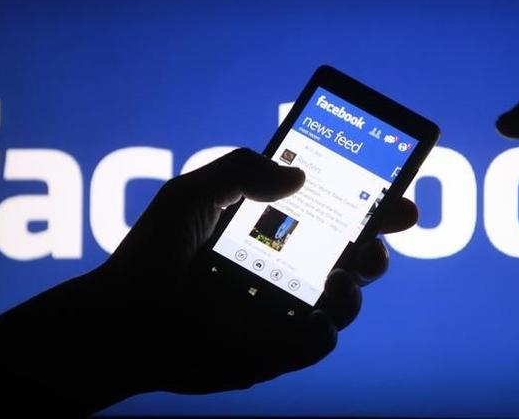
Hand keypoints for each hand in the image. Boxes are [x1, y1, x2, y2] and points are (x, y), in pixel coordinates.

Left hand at [0, 148, 417, 415]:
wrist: (123, 320)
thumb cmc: (151, 255)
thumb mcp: (191, 194)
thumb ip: (241, 169)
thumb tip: (298, 175)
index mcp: (270, 230)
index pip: (332, 215)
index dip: (369, 204)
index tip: (395, 194)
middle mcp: (285, 268)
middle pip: (353, 257)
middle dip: (376, 244)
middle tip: (375, 233)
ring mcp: (283, 310)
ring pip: (347, 299)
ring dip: (357, 284)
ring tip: (342, 273)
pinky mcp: (275, 350)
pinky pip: (319, 342)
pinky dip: (326, 328)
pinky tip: (315, 313)